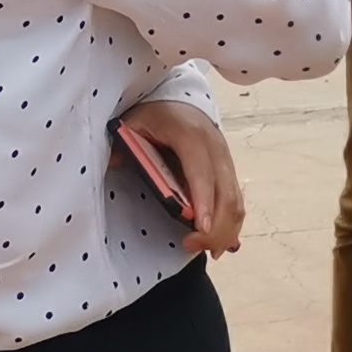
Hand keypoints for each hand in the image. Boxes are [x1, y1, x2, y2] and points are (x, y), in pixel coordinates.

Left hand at [120, 99, 244, 255]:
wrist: (179, 101)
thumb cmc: (154, 114)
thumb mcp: (134, 122)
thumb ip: (124, 143)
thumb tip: (114, 165)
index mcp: (192, 135)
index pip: (201, 172)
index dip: (203, 200)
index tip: (201, 228)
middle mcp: (216, 148)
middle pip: (226, 193)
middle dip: (216, 226)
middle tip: (193, 246)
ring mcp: (226, 160)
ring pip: (236, 200)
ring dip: (227, 229)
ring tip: (210, 250)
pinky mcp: (229, 171)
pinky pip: (237, 200)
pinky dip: (232, 223)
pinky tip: (223, 242)